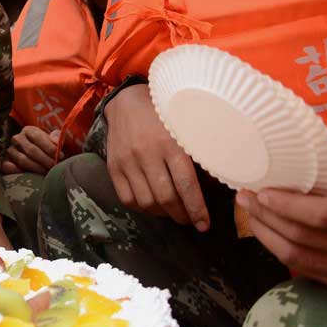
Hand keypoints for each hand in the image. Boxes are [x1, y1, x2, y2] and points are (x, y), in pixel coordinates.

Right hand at [2, 126, 58, 174]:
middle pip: (31, 150)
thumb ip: (56, 139)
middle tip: (54, 167)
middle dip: (45, 159)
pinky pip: (9, 167)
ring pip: (22, 160)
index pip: (37, 137)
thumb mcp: (53, 141)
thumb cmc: (47, 150)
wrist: (37, 159)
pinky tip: (30, 176)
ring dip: (36, 168)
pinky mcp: (5, 162)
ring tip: (46, 172)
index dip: (50, 147)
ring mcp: (10, 151)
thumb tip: (56, 141)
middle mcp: (17, 139)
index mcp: (28, 131)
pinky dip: (19, 172)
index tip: (61, 156)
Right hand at [104, 84, 209, 230]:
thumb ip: (196, 153)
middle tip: (190, 220)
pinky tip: (152, 205)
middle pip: (166, 197)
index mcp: (170, 143)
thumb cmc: (163, 115)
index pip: (186, 185)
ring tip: (171, 213)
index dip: (197, 209)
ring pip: (146, 201)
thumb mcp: (184, 128)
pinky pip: (127, 198)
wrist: (126, 101)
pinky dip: (141, 208)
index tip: (204, 225)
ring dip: (162, 214)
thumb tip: (214, 185)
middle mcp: (146, 153)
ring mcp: (127, 161)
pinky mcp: (113, 166)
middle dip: (181, 215)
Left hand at [236, 149, 326, 289]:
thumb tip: (284, 158)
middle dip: (265, 215)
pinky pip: (299, 266)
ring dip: (264, 232)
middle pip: (300, 235)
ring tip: (250, 212)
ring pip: (294, 255)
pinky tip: (266, 229)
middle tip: (245, 197)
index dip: (286, 205)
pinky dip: (276, 247)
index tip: (262, 192)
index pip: (321, 215)